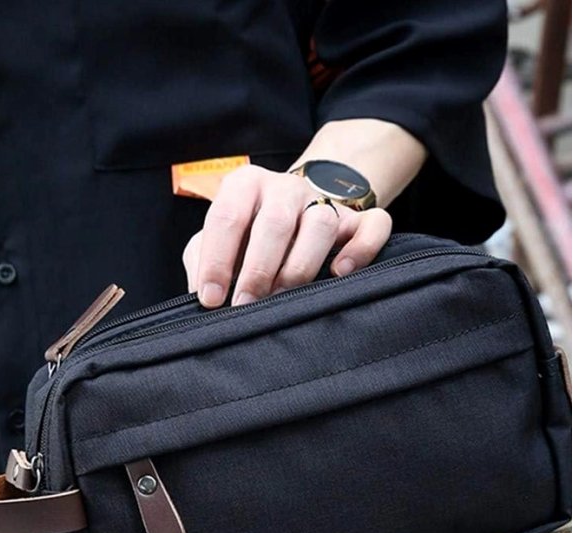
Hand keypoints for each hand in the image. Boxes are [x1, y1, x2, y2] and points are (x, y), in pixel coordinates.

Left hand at [182, 165, 392, 307]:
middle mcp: (285, 188)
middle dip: (257, 270)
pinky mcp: (359, 217)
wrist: (299, 207)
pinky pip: (372, 226)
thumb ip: (203, 260)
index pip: (226, 218)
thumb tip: (201, 295)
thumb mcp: (219, 239)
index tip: (211, 299)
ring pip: (321, 224)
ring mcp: (325, 200)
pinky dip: (360, 250)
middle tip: (246, 305)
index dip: (216, 261)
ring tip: (283, 296)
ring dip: (299, 266)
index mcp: (245, 185)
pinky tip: (340, 273)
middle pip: (274, 223)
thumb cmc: (249, 233)